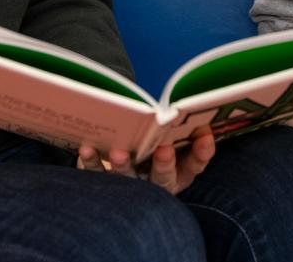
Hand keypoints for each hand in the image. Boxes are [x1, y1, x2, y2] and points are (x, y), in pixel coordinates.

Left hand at [75, 128, 215, 194]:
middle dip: (164, 164)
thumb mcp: (164, 140)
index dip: (202, 153)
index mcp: (177, 173)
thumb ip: (171, 128)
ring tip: (119, 153)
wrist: (113, 181)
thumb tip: (177, 104)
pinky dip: (92, 162)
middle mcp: (156, 185)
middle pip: (163, 178)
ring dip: (124, 167)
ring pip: (129, 181)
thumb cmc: (146, 146)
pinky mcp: (104, 187)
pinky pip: (98, 175)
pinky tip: (87, 148)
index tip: (205, 135)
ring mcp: (131, 188)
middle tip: (164, 150)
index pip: (194, 165)